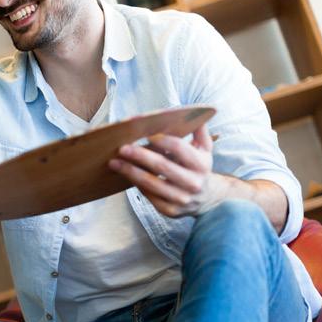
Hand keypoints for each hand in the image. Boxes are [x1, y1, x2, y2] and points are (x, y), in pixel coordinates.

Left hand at [107, 124, 225, 217]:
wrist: (207, 199)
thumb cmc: (199, 168)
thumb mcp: (205, 149)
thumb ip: (198, 130)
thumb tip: (190, 111)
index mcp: (201, 164)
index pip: (178, 148)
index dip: (160, 140)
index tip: (144, 133)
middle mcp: (193, 182)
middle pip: (161, 166)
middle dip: (139, 155)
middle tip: (122, 147)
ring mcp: (181, 198)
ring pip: (151, 183)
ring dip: (130, 171)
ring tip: (114, 162)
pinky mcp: (170, 210)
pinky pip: (148, 196)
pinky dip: (136, 184)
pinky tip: (125, 175)